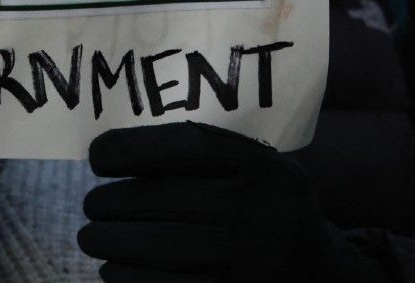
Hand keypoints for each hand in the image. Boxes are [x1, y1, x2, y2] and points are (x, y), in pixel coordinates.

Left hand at [79, 122, 387, 282]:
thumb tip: (119, 150)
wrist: (323, 277)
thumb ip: (210, 155)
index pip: (185, 146)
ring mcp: (246, 262)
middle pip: (160, 198)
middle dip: (108, 203)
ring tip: (92, 237)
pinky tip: (111, 269)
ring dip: (108, 242)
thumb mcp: (261, 169)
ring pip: (153, 247)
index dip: (131, 148)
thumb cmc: (269, 210)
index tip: (97, 156)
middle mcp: (258, 211)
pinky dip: (124, 277)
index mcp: (264, 168)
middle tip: (91, 205)